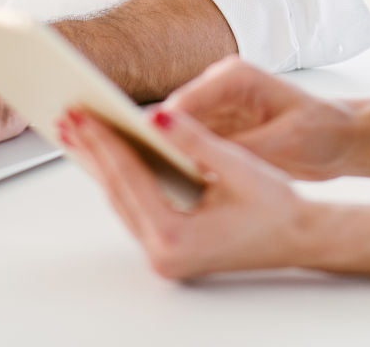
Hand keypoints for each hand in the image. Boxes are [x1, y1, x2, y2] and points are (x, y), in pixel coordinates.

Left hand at [58, 105, 331, 279]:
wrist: (300, 239)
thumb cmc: (276, 208)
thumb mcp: (239, 167)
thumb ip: (196, 141)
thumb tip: (155, 117)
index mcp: (175, 237)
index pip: (129, 179)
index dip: (105, 141)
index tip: (83, 111)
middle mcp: (162, 254)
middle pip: (116, 192)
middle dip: (93, 151)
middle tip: (69, 114)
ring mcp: (162, 256)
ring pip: (120, 202)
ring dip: (101, 165)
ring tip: (80, 131)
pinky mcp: (166, 249)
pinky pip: (134, 208)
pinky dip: (120, 180)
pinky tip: (109, 155)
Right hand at [161, 55, 360, 180]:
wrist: (342, 138)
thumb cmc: (321, 132)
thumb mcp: (283, 143)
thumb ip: (239, 146)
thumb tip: (197, 157)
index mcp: (235, 77)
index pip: (185, 101)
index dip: (161, 128)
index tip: (141, 156)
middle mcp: (220, 87)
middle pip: (173, 116)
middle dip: (154, 143)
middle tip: (132, 175)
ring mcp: (217, 107)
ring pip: (177, 133)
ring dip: (164, 156)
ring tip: (145, 188)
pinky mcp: (219, 128)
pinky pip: (190, 146)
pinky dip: (180, 164)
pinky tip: (169, 190)